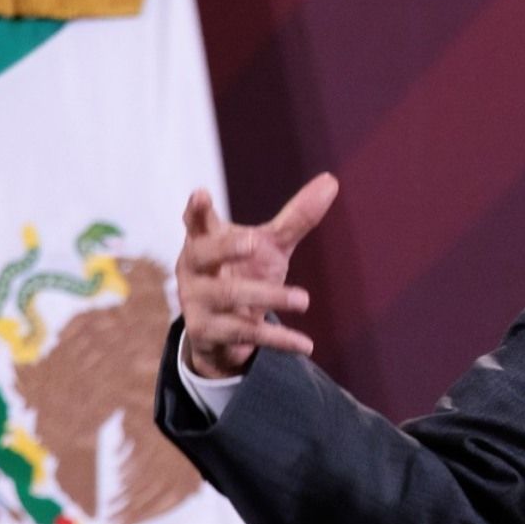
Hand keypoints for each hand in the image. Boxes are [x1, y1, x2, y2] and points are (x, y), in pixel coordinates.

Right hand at [176, 172, 338, 378]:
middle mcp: (193, 269)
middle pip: (203, 255)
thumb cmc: (244, 272)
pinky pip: (245, 334)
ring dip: (269, 296)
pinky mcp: (207, 333)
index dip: (197, 210)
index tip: (201, 193)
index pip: (196, 222)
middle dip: (226, 248)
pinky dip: (278, 338)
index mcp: (204, 241)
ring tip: (304, 299)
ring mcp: (197, 301)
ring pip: (229, 296)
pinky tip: (306, 343)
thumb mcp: (269, 246)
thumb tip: (331, 180)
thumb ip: (296, 218)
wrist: (223, 333)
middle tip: (254, 242)